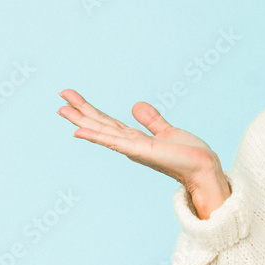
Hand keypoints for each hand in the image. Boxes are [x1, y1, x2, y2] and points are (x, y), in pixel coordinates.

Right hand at [56, 89, 225, 195]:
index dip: (90, 110)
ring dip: (82, 121)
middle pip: (100, 125)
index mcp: (135, 139)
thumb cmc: (188, 155)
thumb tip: (135, 106)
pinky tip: (79, 131)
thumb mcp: (167, 131)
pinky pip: (115, 142)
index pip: (107, 122)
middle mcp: (130, 144)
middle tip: (60, 96)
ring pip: (102, 131)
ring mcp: (134, 149)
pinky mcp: (142, 151)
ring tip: (62, 109)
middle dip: (80, 111)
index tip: (72, 97)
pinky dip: (96, 137)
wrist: (204, 168)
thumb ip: (151, 120)